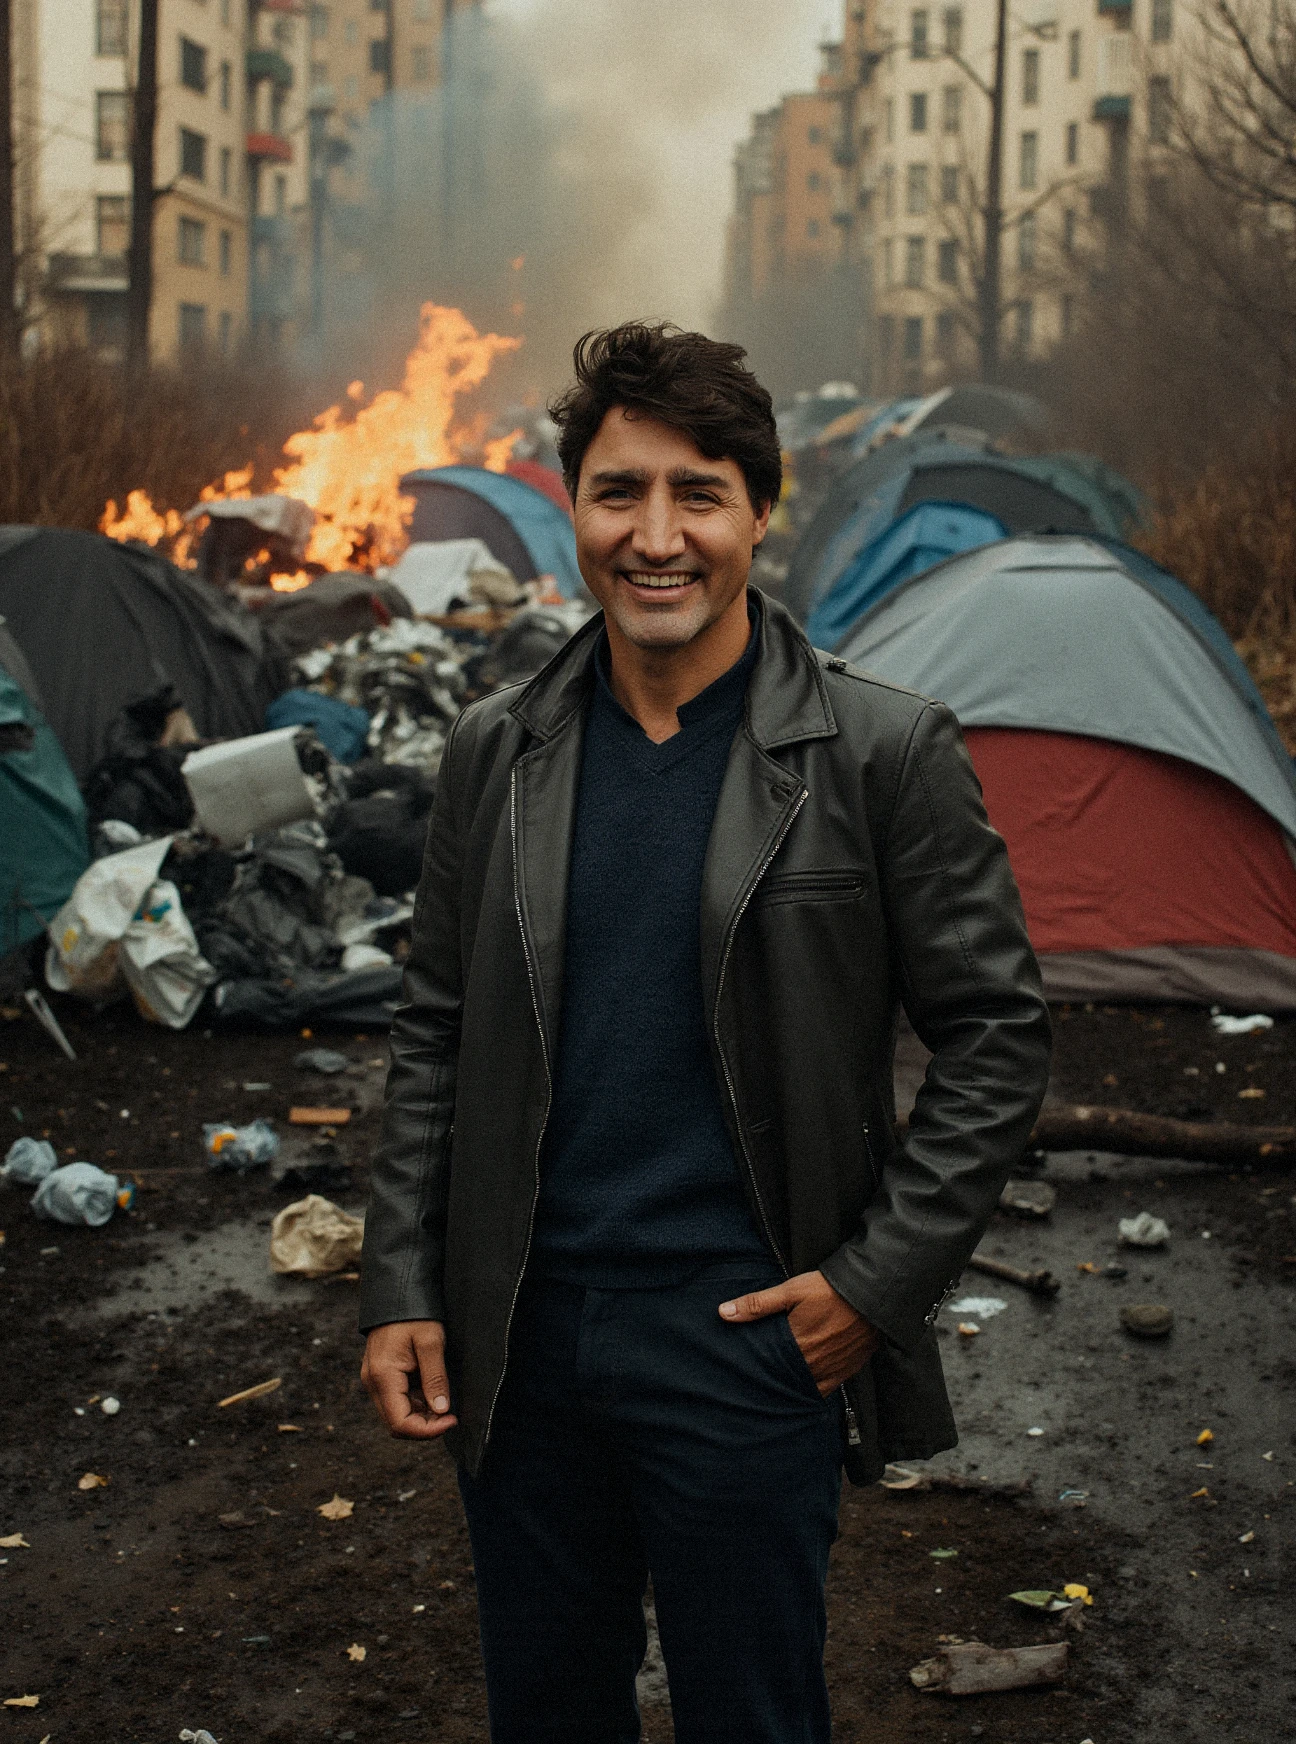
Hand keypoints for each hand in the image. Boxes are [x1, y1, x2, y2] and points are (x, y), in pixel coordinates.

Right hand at [361, 1320, 457, 1439]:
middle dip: (425, 1426)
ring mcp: (374, 1379)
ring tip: (444, 1399)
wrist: (397, 1291)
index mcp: (383, 1376)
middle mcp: (372, 1382)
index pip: (400, 1423)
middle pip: (396, 1424)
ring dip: (421, 1415)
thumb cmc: (415, 1314)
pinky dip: (416, 1403)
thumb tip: (441, 1410)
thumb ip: (435, 1378)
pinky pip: (397, 1400)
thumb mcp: (431, 1342)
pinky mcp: (380, 1375)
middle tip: (451, 1414)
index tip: (452, 1419)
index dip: (427, 1430)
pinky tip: (432, 1390)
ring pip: (397, 1414)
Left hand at [719, 1270, 879, 1396]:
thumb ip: (757, 1304)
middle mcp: (813, 1364)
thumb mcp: (791, 1290)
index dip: (756, 1369)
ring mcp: (832, 1370)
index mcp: (796, 1346)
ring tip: (778, 1383)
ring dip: (791, 1386)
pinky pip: (826, 1389)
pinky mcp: (848, 1370)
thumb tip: (723, 1312)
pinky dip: (813, 1389)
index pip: (768, 1366)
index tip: (743, 1370)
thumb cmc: (830, 1289)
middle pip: (785, 1380)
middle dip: (772, 1379)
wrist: (873, 1293)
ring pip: (804, 1387)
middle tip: (757, 1380)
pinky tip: (804, 1385)